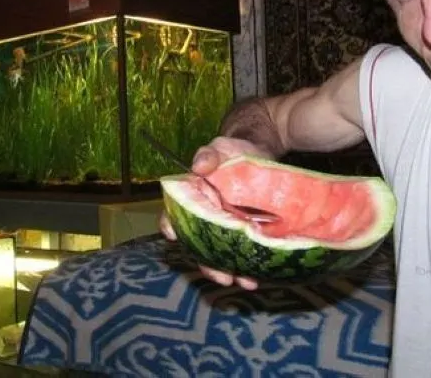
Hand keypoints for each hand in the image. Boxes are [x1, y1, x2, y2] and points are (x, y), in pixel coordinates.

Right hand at [159, 136, 271, 289]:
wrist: (259, 155)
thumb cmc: (233, 152)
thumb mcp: (221, 148)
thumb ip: (209, 154)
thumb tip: (199, 166)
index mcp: (193, 199)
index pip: (173, 214)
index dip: (170, 226)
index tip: (174, 235)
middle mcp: (204, 218)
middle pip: (198, 246)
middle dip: (208, 265)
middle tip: (223, 277)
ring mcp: (224, 228)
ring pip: (220, 255)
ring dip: (230, 271)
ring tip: (246, 282)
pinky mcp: (244, 233)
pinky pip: (242, 253)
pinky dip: (248, 265)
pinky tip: (259, 274)